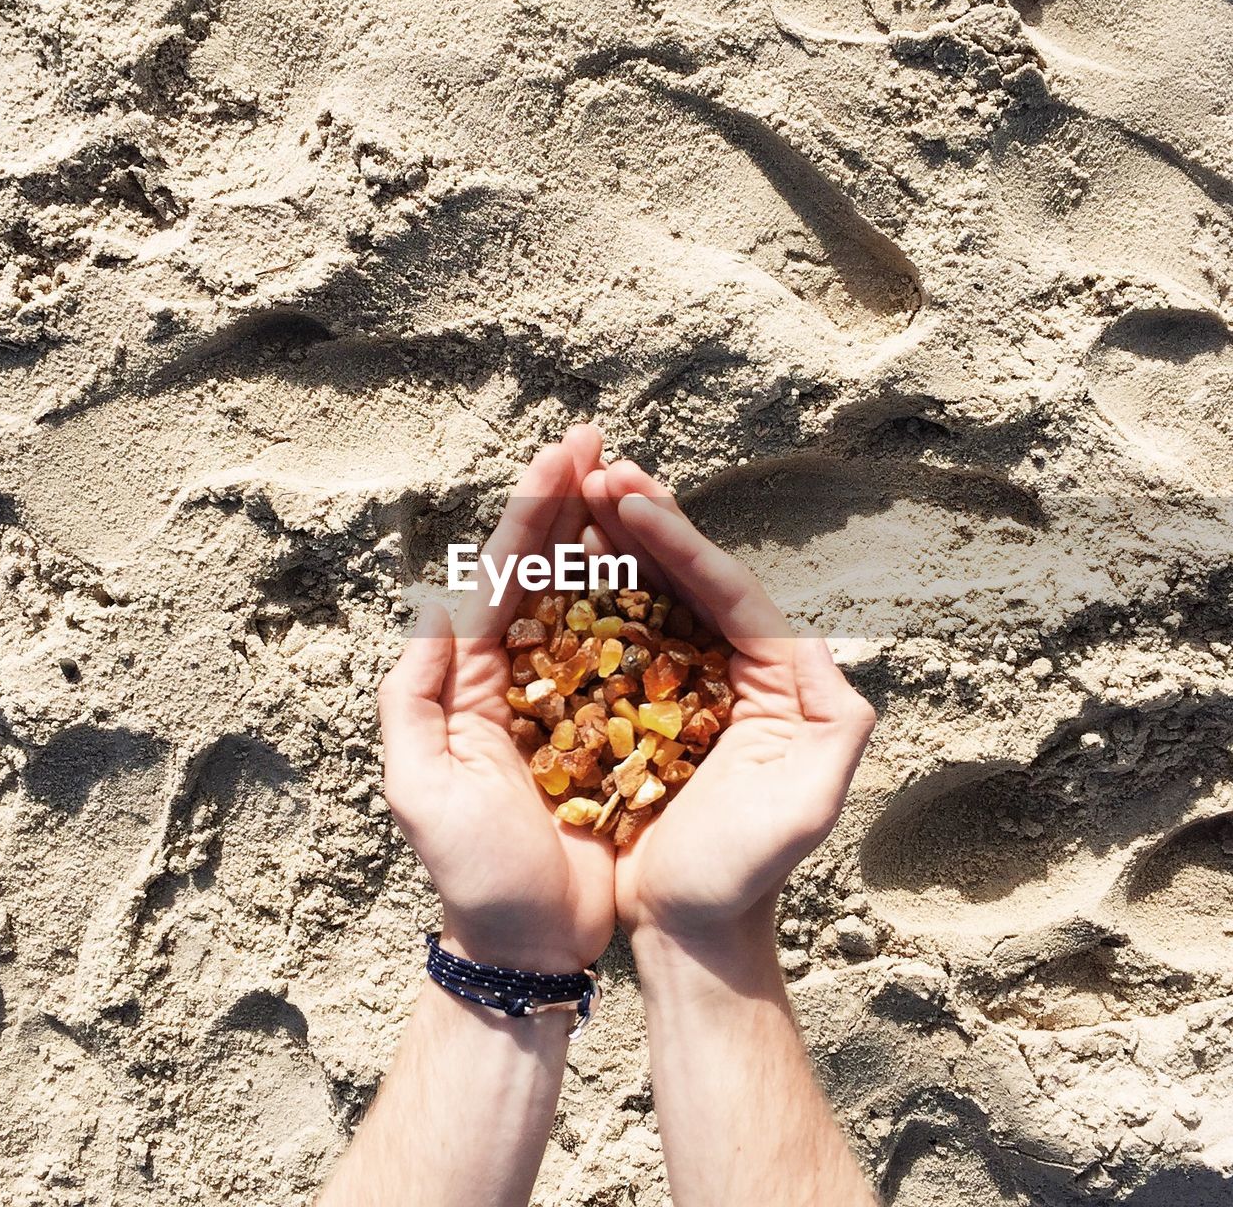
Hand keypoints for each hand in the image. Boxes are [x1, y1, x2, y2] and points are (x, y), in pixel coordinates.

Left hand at [378, 426, 614, 972]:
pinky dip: (648, 605)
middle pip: (546, 570)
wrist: (528, 943)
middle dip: (569, 503)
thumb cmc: (471, 871)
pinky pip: (636, 654)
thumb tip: (434, 609)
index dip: (532, 512)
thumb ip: (414, 699)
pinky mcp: (616, 727)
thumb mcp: (421, 787)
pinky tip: (668, 566)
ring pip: (592, 600)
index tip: (564, 455)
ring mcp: (571, 699)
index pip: (504, 576)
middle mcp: (520, 676)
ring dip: (609, 538)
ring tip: (632, 480)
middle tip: (598, 440)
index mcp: (473, 679)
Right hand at [580, 460, 875, 946]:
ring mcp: (686, 684)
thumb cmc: (745, 872)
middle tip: (599, 468)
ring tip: (578, 492)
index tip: (630, 497)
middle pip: (688, 578)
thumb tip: (822, 646)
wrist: (693, 927)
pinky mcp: (644, 706)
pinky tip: (562, 561)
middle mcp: (734, 670)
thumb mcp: (806, 808)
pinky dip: (591, 594)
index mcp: (775, 679)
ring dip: (616, 543)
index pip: (727, 590)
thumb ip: (834, 726)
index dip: (679, 540)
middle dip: (646, 521)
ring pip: (650, 595)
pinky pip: (617, 636)